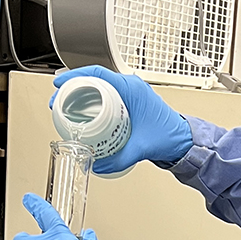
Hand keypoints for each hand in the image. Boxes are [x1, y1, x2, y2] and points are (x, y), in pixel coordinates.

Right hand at [52, 66, 192, 174]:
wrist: (182, 140)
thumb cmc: (169, 136)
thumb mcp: (141, 147)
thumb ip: (119, 158)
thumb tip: (97, 165)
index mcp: (132, 89)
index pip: (98, 74)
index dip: (75, 76)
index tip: (60, 84)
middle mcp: (130, 87)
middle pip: (94, 79)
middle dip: (72, 87)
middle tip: (58, 101)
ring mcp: (130, 94)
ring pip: (99, 87)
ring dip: (80, 94)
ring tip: (65, 107)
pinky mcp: (129, 103)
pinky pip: (106, 96)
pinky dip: (91, 101)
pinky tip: (82, 114)